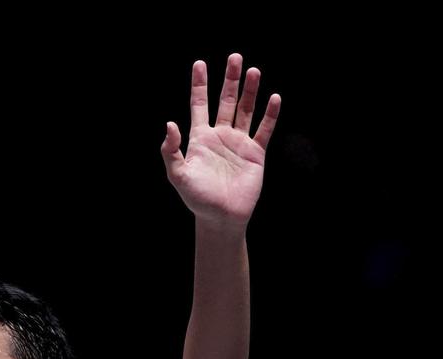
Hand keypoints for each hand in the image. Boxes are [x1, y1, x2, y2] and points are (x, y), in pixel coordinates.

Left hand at [161, 53, 279, 230]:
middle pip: (226, 101)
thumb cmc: (197, 198)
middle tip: (235, 57)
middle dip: (230, 80)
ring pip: (245, 110)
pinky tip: (273, 98)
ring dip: (250, 91)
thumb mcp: (178, 175)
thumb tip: (169, 124)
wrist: (221, 217)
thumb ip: (171, 151)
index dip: (199, 84)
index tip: (200, 64)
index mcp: (200, 138)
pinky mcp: (256, 153)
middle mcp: (220, 136)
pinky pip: (264, 130)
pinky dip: (270, 115)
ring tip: (253, 70)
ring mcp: (239, 143)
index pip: (199, 104)